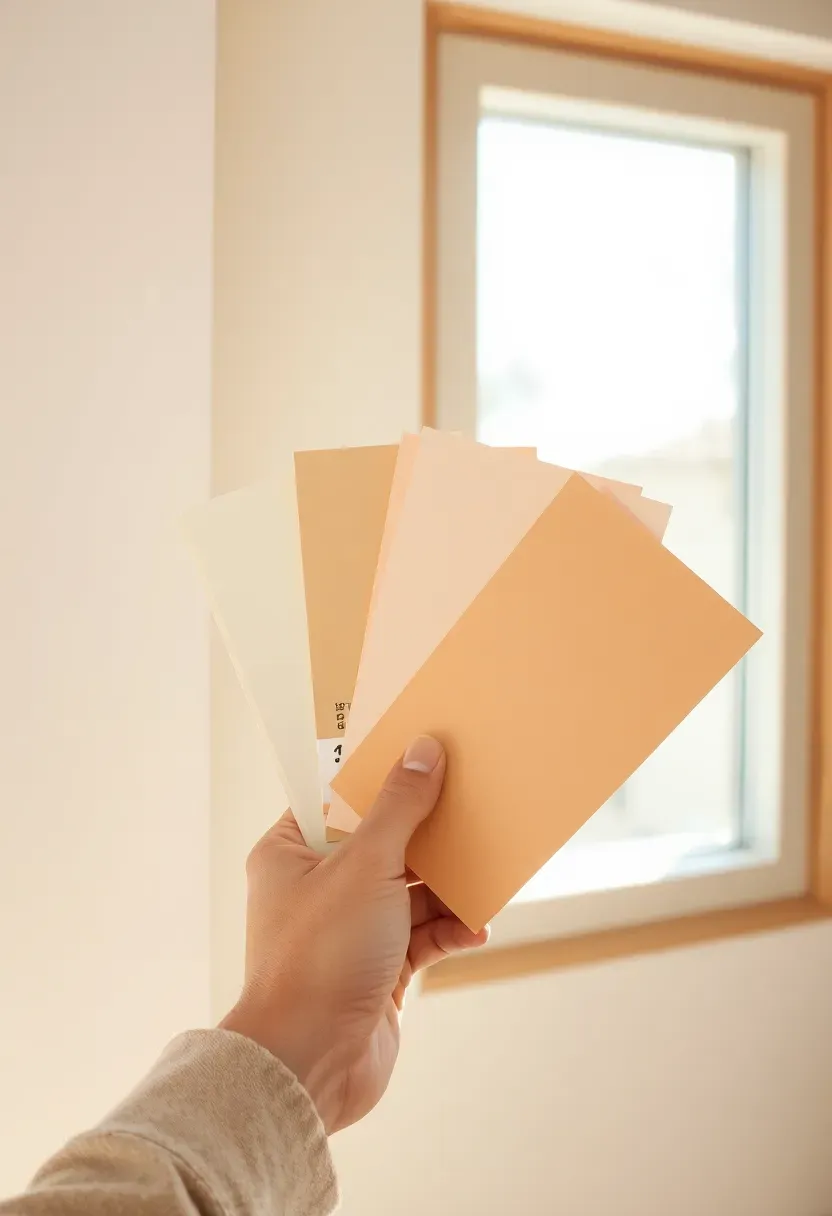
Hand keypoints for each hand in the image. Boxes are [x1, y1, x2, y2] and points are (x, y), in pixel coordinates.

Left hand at [220, 736, 488, 1132]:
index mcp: (290, 852)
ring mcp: (348, 931)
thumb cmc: (318, 958)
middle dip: (428, 833)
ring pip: (409, 890)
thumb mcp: (367, 866)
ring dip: (447, 886)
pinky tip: (476, 927)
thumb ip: (400, 807)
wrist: (310, 1065)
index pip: (336, 798)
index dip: (378, 776)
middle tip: (471, 805)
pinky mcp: (377, 970)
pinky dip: (450, 929)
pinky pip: (422, 936)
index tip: (423, 751)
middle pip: (382, 842)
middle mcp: (316, 887)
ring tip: (486, 871)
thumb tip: (424, 750)